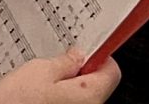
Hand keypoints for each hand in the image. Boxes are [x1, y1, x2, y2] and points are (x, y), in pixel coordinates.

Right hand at [0, 50, 122, 103]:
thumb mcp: (40, 70)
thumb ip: (64, 62)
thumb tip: (78, 55)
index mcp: (89, 96)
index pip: (112, 70)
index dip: (98, 56)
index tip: (85, 50)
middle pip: (96, 85)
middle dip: (78, 73)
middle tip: (55, 66)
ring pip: (79, 97)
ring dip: (65, 87)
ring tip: (41, 85)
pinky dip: (57, 99)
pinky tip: (37, 98)